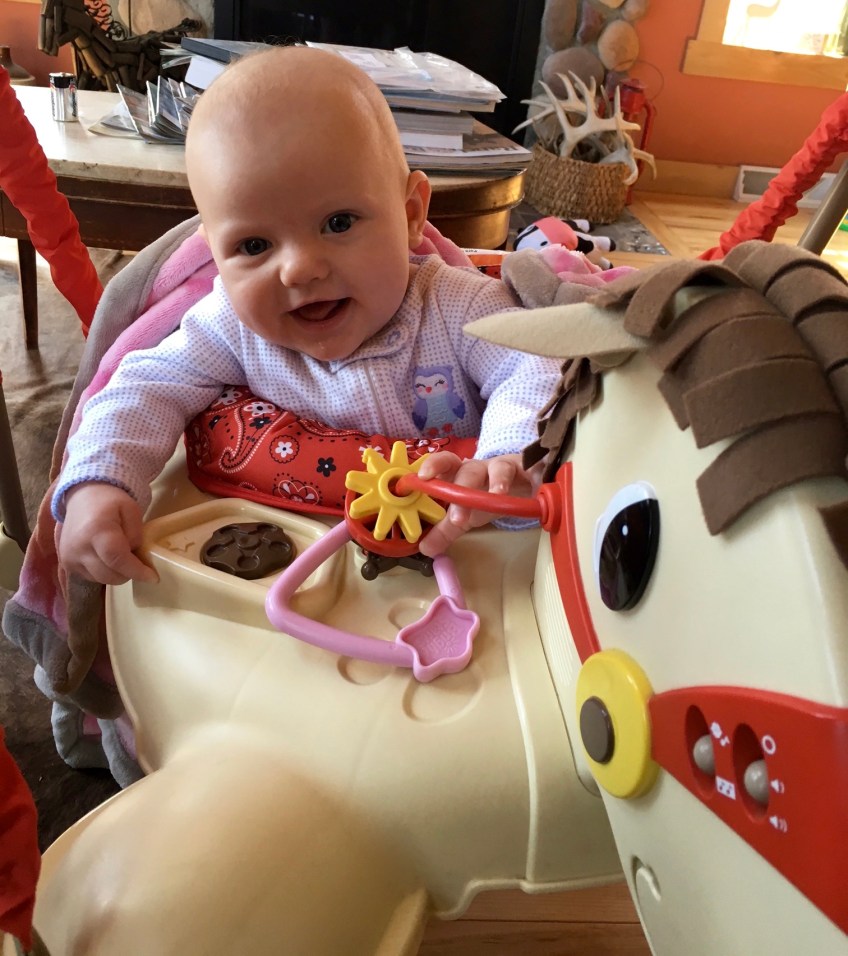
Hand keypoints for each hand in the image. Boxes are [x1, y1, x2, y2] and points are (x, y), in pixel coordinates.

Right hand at [58, 483, 157, 585]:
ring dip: (116, 573)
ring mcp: (69, 557)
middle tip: (137, 560)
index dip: (136, 571)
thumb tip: (135, 557)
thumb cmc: (110, 502)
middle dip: (128, 573)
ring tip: (121, 555)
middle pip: (109, 574)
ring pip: (102, 579)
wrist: (83, 497)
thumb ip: (136, 534)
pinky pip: (92, 577)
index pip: (117, 558)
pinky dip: (104, 571)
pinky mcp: (66, 564)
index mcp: (97, 530)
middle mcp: (79, 547)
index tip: (153, 577)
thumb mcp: (132, 510)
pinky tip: (107, 557)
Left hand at [415, 452, 533, 556]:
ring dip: (498, 482)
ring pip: (499, 468)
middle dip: (462, 489)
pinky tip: (535, 487)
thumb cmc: (486, 497)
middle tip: (458, 519)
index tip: (421, 478)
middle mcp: (479, 468)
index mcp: (459, 476)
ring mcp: (504, 468)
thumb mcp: (465, 516)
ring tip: (498, 496)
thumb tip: (424, 548)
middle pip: (468, 470)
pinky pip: (530, 471)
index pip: (443, 464)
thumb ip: (444, 531)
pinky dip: (534, 477)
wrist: (520, 485)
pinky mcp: (528, 470)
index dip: (432, 466)